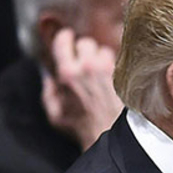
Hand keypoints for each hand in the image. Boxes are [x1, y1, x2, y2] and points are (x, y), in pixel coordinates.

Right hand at [40, 27, 121, 149]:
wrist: (109, 135)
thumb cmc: (80, 126)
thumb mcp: (54, 112)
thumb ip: (49, 90)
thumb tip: (48, 75)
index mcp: (67, 73)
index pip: (64, 40)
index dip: (64, 38)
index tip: (66, 39)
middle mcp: (88, 67)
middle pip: (86, 42)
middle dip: (84, 49)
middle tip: (83, 60)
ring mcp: (109, 70)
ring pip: (104, 49)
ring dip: (100, 57)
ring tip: (98, 71)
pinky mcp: (123, 76)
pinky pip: (118, 60)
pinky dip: (113, 65)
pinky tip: (110, 77)